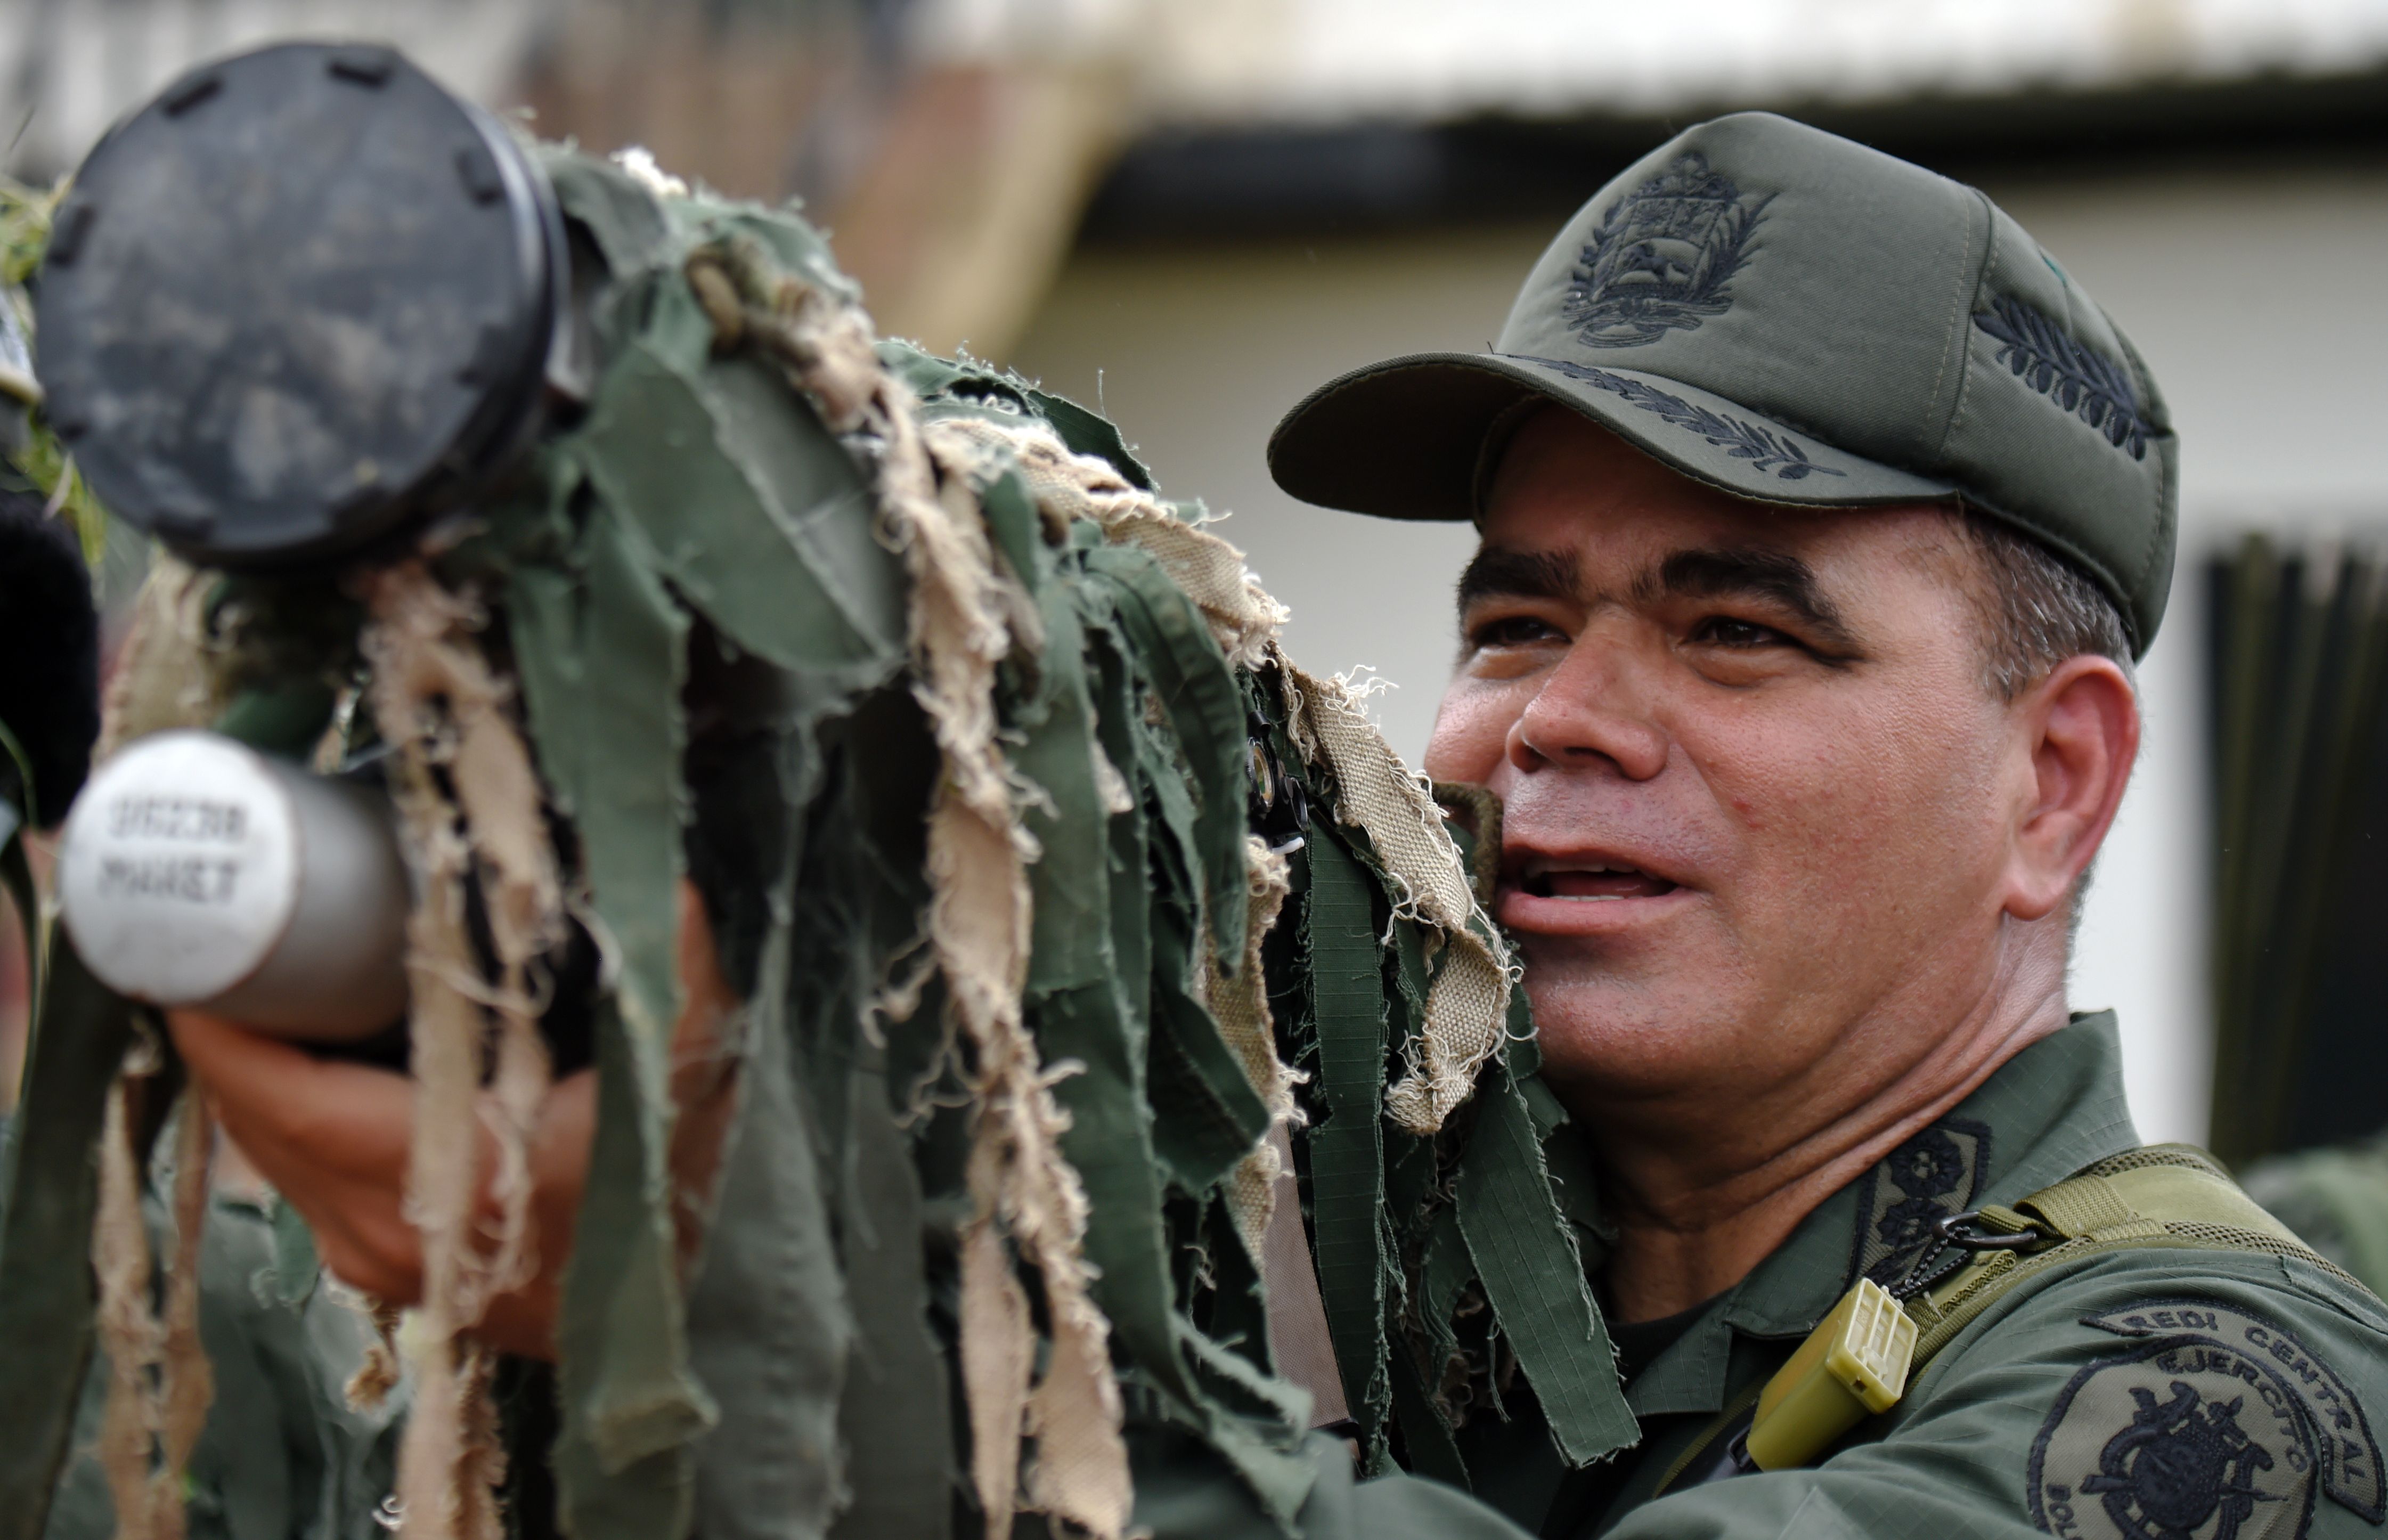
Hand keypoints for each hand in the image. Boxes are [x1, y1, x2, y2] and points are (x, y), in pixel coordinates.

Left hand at [168, 879, 742, 1358]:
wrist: (682, 1315)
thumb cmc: (677, 1193)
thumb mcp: (689, 1072)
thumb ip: (675, 970)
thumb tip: (664, 879)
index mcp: (450, 1182)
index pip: (290, 1102)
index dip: (229, 1031)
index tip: (194, 948)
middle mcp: (390, 1234)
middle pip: (264, 1123)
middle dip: (232, 1032)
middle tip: (225, 935)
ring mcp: (378, 1263)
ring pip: (277, 1154)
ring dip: (259, 1074)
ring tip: (261, 983)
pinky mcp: (382, 1269)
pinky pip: (302, 1179)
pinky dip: (291, 1113)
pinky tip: (313, 1055)